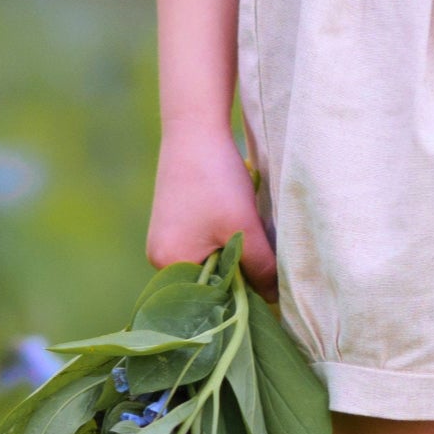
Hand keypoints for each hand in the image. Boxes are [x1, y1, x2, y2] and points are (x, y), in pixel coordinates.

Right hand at [146, 127, 277, 298]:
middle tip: (265, 260)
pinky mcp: (173, 225)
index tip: (267, 286)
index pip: (210, 297)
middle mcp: (159, 257)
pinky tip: (236, 224)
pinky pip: (203, 247)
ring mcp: (163, 240)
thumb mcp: (244, 229)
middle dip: (237, 274)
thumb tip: (275, 302)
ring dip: (233, 256)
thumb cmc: (216, 181)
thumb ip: (261, 268)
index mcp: (169, 264)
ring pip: (209, 263)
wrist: (195, 131)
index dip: (241, 295)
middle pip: (208, 283)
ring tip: (249, 235)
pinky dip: (223, 242)